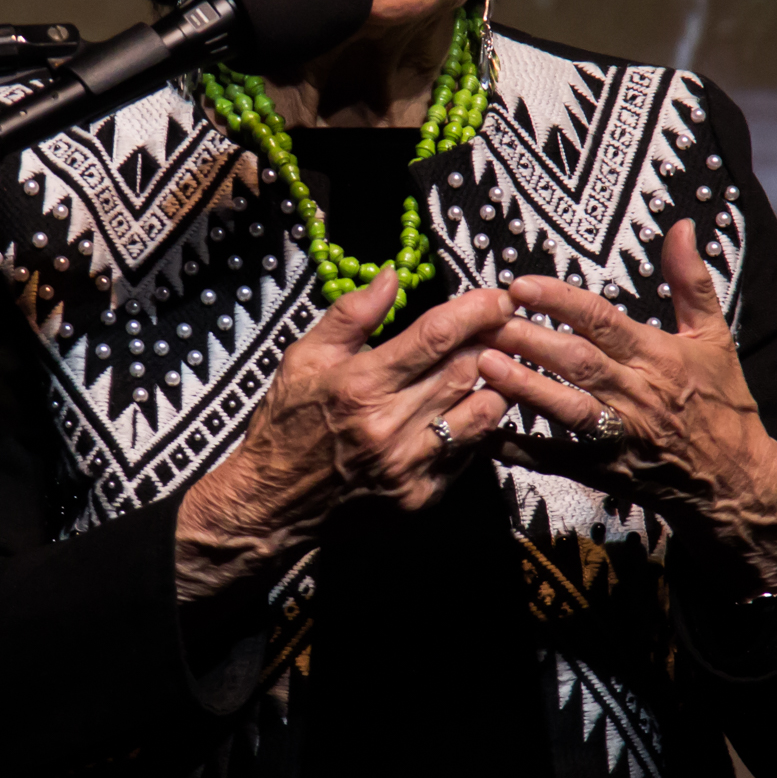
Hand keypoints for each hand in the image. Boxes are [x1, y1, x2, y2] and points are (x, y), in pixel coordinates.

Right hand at [176, 270, 512, 601]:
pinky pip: (468, 451)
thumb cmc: (288, 421)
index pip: (435, 336)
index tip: (498, 297)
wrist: (272, 501)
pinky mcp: (420, 495)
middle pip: (466, 370)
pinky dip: (476, 424)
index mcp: (360, 384)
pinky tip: (469, 406)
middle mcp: (389, 426)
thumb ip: (351, 313)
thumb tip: (391, 275)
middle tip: (504, 324)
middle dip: (493, 341)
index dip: (475, 311)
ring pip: (481, 413)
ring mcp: (408, 465)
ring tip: (494, 364)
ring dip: (495, 383)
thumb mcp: (305, 356)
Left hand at [476, 219, 776, 594]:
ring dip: (524, 386)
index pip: (602, 321)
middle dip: (529, 339)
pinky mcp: (605, 470)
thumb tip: (683, 227)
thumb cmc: (721, 402)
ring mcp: (620, 435)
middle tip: (487, 319)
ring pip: (566, 407)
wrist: (737, 481)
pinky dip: (523, 449)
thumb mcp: (714, 337)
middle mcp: (637, 394)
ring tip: (483, 363)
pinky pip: (558, 460)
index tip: (521, 285)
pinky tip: (488, 432)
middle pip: (577, 361)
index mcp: (658, 356)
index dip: (560, 301)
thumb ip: (690, 281)